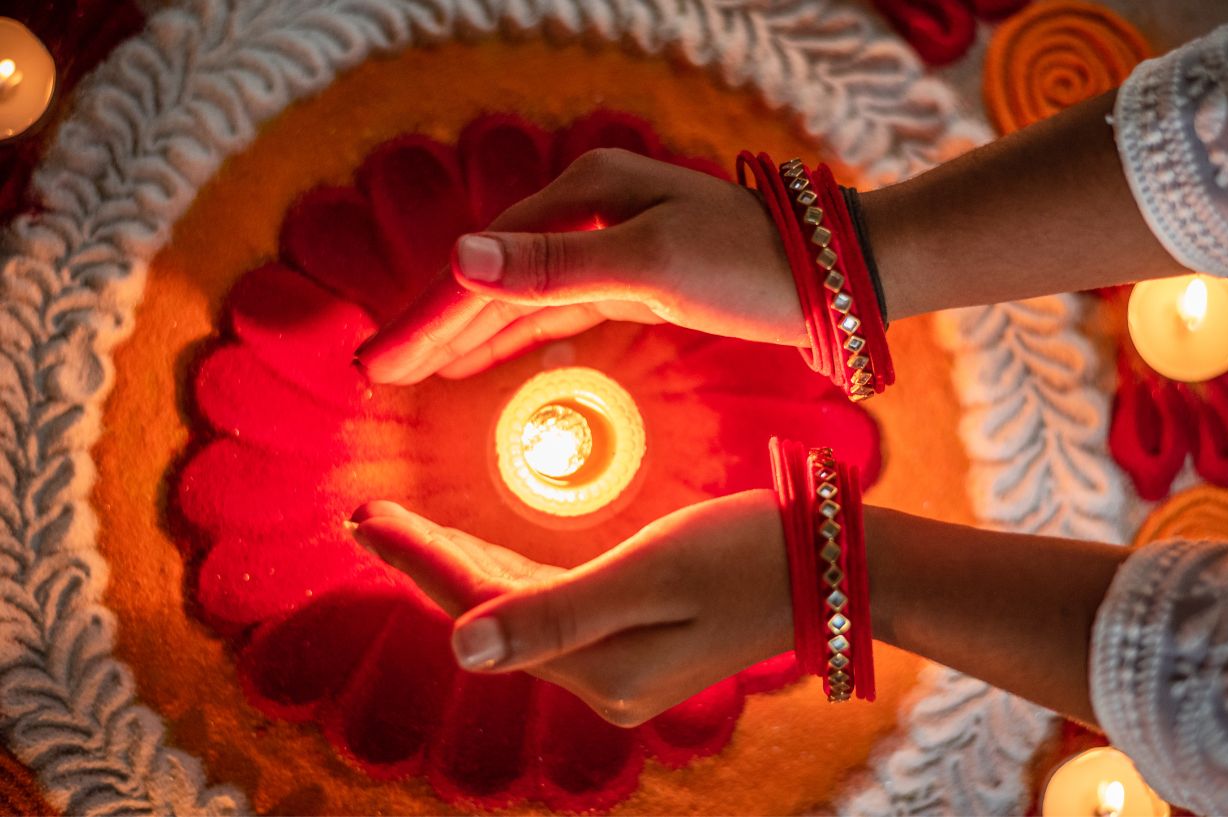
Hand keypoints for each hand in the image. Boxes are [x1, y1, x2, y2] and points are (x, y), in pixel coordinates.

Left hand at [349, 490, 792, 726]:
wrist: (829, 565)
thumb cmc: (750, 552)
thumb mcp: (653, 573)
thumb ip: (556, 613)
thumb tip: (460, 647)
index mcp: (600, 668)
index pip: (483, 610)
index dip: (419, 562)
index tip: (363, 517)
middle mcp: (602, 681)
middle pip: (492, 615)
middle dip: (428, 563)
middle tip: (368, 516)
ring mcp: (619, 668)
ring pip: (519, 612)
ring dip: (463, 567)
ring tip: (404, 529)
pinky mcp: (635, 646)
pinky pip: (552, 609)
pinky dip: (511, 575)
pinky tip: (483, 554)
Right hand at [353, 148, 805, 383]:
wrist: (832, 278)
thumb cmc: (751, 267)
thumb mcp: (652, 264)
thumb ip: (555, 267)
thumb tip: (460, 258)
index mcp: (582, 200)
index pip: (485, 269)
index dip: (428, 319)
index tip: (377, 364)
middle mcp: (587, 215)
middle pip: (490, 280)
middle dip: (433, 328)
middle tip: (375, 373)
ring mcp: (607, 246)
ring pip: (518, 299)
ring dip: (465, 335)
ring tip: (414, 371)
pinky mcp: (631, 280)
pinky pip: (554, 312)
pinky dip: (514, 336)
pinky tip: (486, 356)